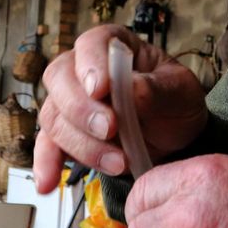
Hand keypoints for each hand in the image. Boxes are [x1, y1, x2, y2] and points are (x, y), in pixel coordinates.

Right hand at [35, 25, 207, 193]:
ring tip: (118, 163)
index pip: (90, 44)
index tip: (101, 89)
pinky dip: (46, 165)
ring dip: (81, 143)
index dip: (91, 64)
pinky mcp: (65, 135)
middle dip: (82, 108)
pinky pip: (46, 147)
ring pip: (54, 116)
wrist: (175, 137)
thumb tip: (132, 89)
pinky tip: (48, 183)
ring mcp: (69, 103)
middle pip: (60, 79)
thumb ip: (157, 89)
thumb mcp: (181, 91)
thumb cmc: (175, 103)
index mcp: (112, 47)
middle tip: (110, 129)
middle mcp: (82, 70)